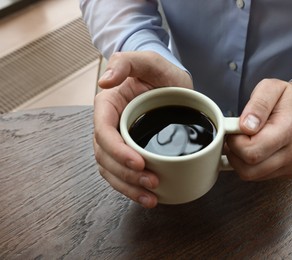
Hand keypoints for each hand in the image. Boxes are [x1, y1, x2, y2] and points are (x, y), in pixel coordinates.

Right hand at [94, 51, 192, 206]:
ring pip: (112, 171)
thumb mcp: (148, 61)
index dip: (117, 151)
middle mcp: (110, 125)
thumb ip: (127, 63)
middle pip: (106, 157)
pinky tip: (149, 196)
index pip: (103, 132)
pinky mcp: (130, 151)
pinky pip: (122, 175)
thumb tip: (104, 81)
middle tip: (152, 181)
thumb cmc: (159, 72)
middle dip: (126, 173)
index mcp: (108, 105)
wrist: (173, 85)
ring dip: (128, 186)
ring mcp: (119, 140)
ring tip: (151, 196)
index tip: (139, 162)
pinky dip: (132, 188)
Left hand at [225, 79, 291, 180]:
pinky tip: (255, 149)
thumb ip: (257, 105)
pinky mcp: (290, 172)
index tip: (234, 130)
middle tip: (236, 137)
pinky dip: (251, 165)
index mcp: (289, 129)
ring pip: (252, 175)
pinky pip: (260, 177)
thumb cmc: (288, 99)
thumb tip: (246, 127)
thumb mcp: (270, 88)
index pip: (251, 152)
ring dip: (240, 161)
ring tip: (245, 142)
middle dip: (235, 153)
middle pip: (249, 169)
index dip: (235, 142)